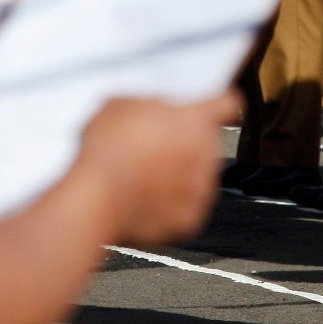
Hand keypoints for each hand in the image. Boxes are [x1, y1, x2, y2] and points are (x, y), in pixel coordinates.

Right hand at [75, 93, 239, 246]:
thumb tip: (155, 106)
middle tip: (154, 144)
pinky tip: (143, 198)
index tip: (210, 106)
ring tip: (142, 174)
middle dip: (186, 142)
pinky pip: (186, 208)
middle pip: (207, 143)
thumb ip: (151, 103)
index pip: (227, 103)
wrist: (95, 199)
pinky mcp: (189, 220)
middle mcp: (206, 154)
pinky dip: (170, 205)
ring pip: (199, 176)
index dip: (217, 103)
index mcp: (195, 120)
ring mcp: (201, 190)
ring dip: (179, 174)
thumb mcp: (122, 104)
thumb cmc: (105, 149)